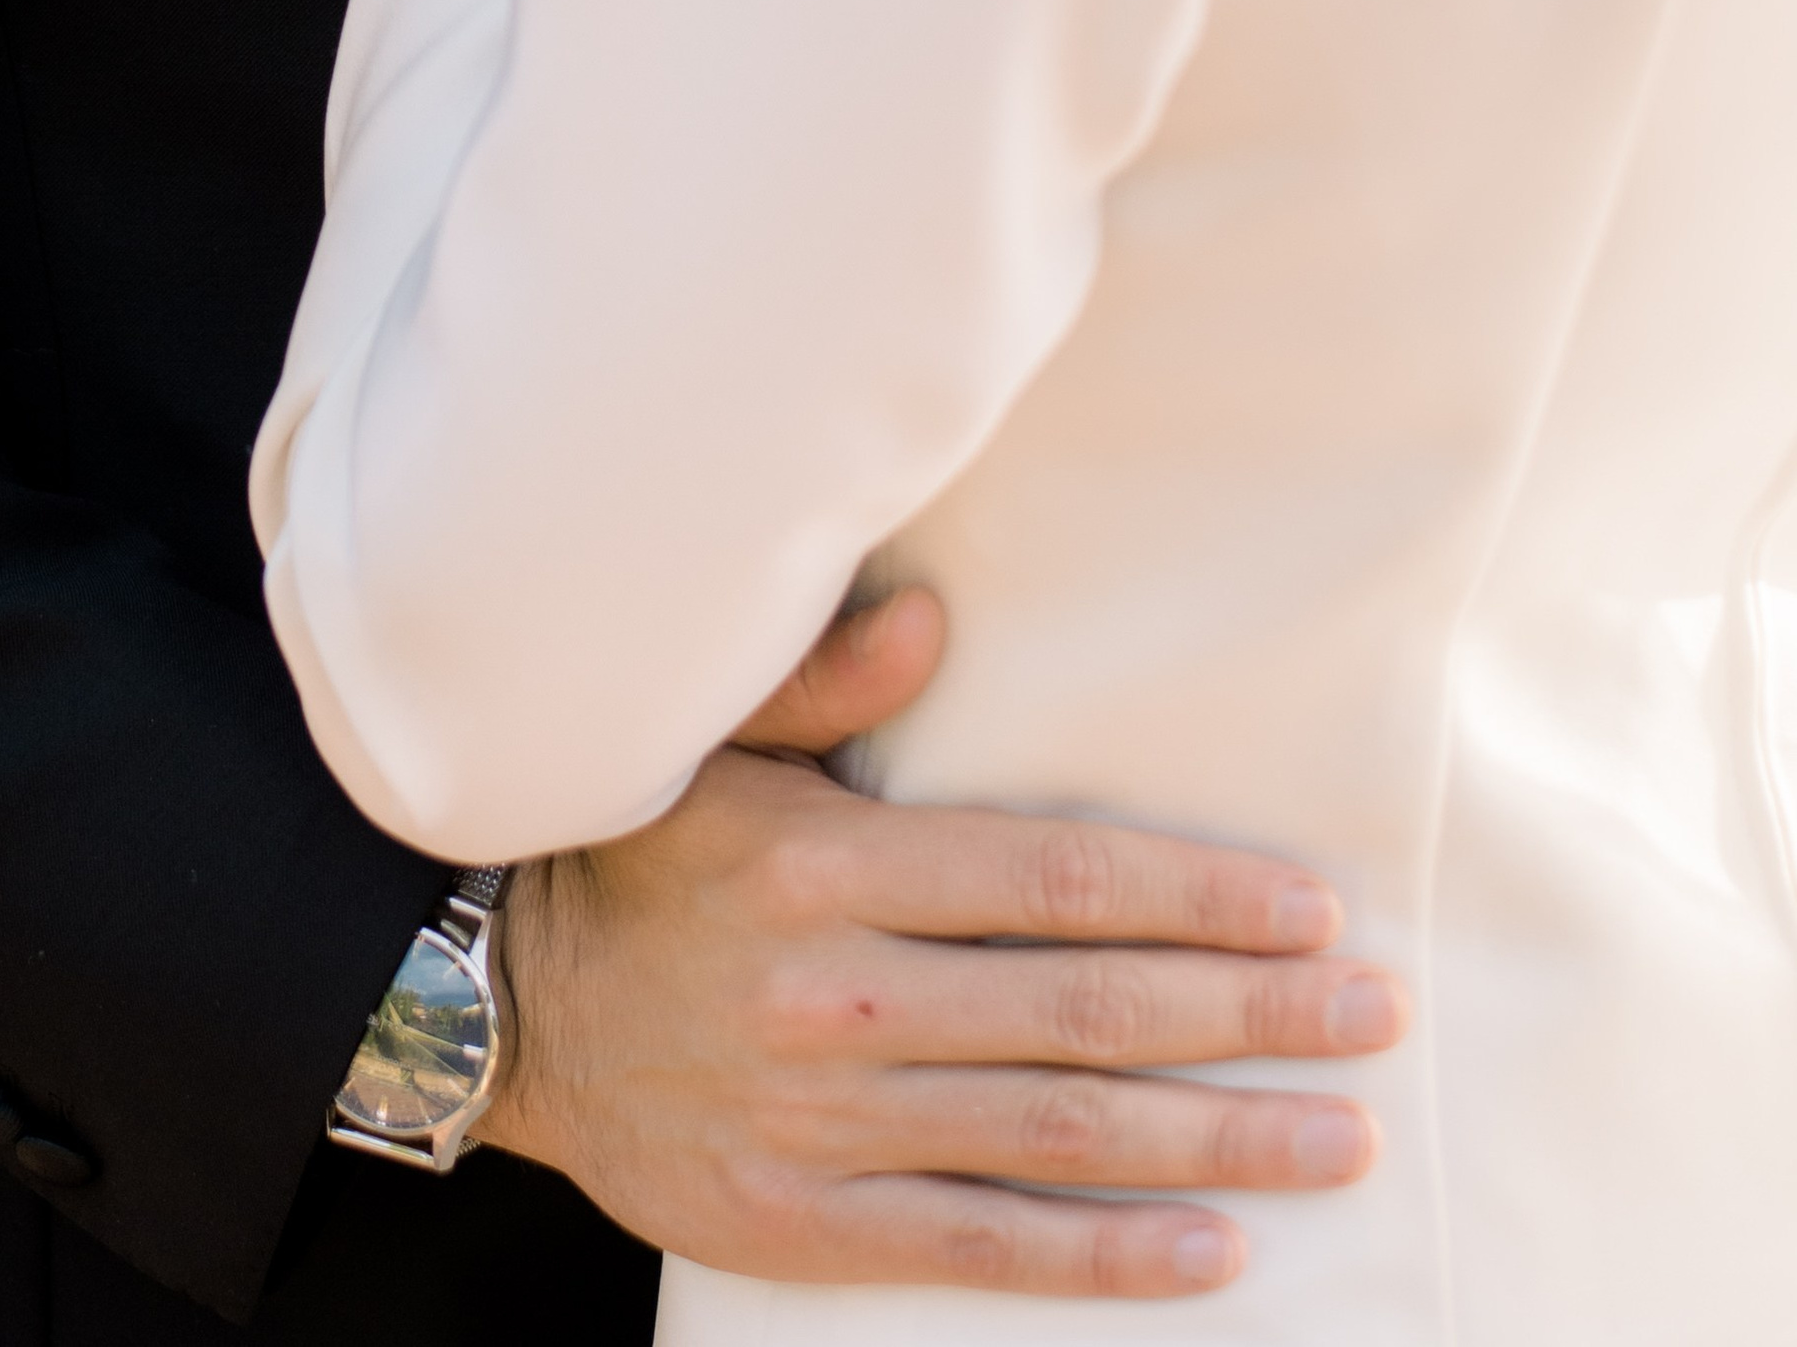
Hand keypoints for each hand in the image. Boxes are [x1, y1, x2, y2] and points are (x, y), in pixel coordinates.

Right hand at [480, 589, 1405, 1301]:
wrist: (499, 1006)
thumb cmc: (633, 854)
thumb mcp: (701, 739)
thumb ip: (823, 679)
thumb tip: (935, 622)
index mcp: (828, 868)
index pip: (1057, 881)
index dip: (1197, 896)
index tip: (1312, 911)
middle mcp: (843, 996)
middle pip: (1090, 1009)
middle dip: (1253, 1016)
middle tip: (1375, 1021)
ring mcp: (827, 1122)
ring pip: (1061, 1131)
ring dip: (1218, 1137)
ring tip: (1339, 1137)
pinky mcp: (802, 1223)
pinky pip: (981, 1242)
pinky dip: (1105, 1254)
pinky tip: (1213, 1248)